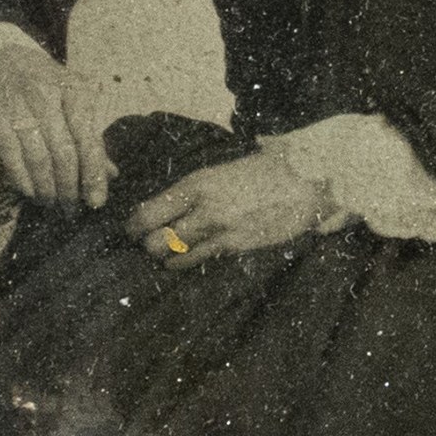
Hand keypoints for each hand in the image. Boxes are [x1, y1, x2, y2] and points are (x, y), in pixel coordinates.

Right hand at [0, 41, 112, 206]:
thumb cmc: (44, 84)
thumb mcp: (72, 100)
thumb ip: (90, 136)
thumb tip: (111, 174)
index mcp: (76, 90)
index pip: (88, 139)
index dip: (93, 174)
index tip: (96, 202)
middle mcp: (48, 96)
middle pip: (64, 153)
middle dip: (69, 188)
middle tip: (71, 210)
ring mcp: (19, 106)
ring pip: (39, 159)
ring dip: (47, 189)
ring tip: (52, 204)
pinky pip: (12, 157)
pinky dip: (23, 180)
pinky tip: (31, 192)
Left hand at [129, 150, 328, 261]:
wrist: (304, 182)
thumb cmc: (264, 172)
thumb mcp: (223, 172)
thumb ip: (195, 190)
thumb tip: (165, 204)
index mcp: (197, 183)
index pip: (148, 212)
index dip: (133, 225)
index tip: (131, 229)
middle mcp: (202, 207)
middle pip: (153, 238)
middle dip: (145, 243)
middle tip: (144, 243)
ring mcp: (218, 229)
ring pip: (171, 253)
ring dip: (162, 255)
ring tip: (160, 253)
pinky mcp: (234, 246)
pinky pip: (195, 261)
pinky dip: (181, 264)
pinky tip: (178, 262)